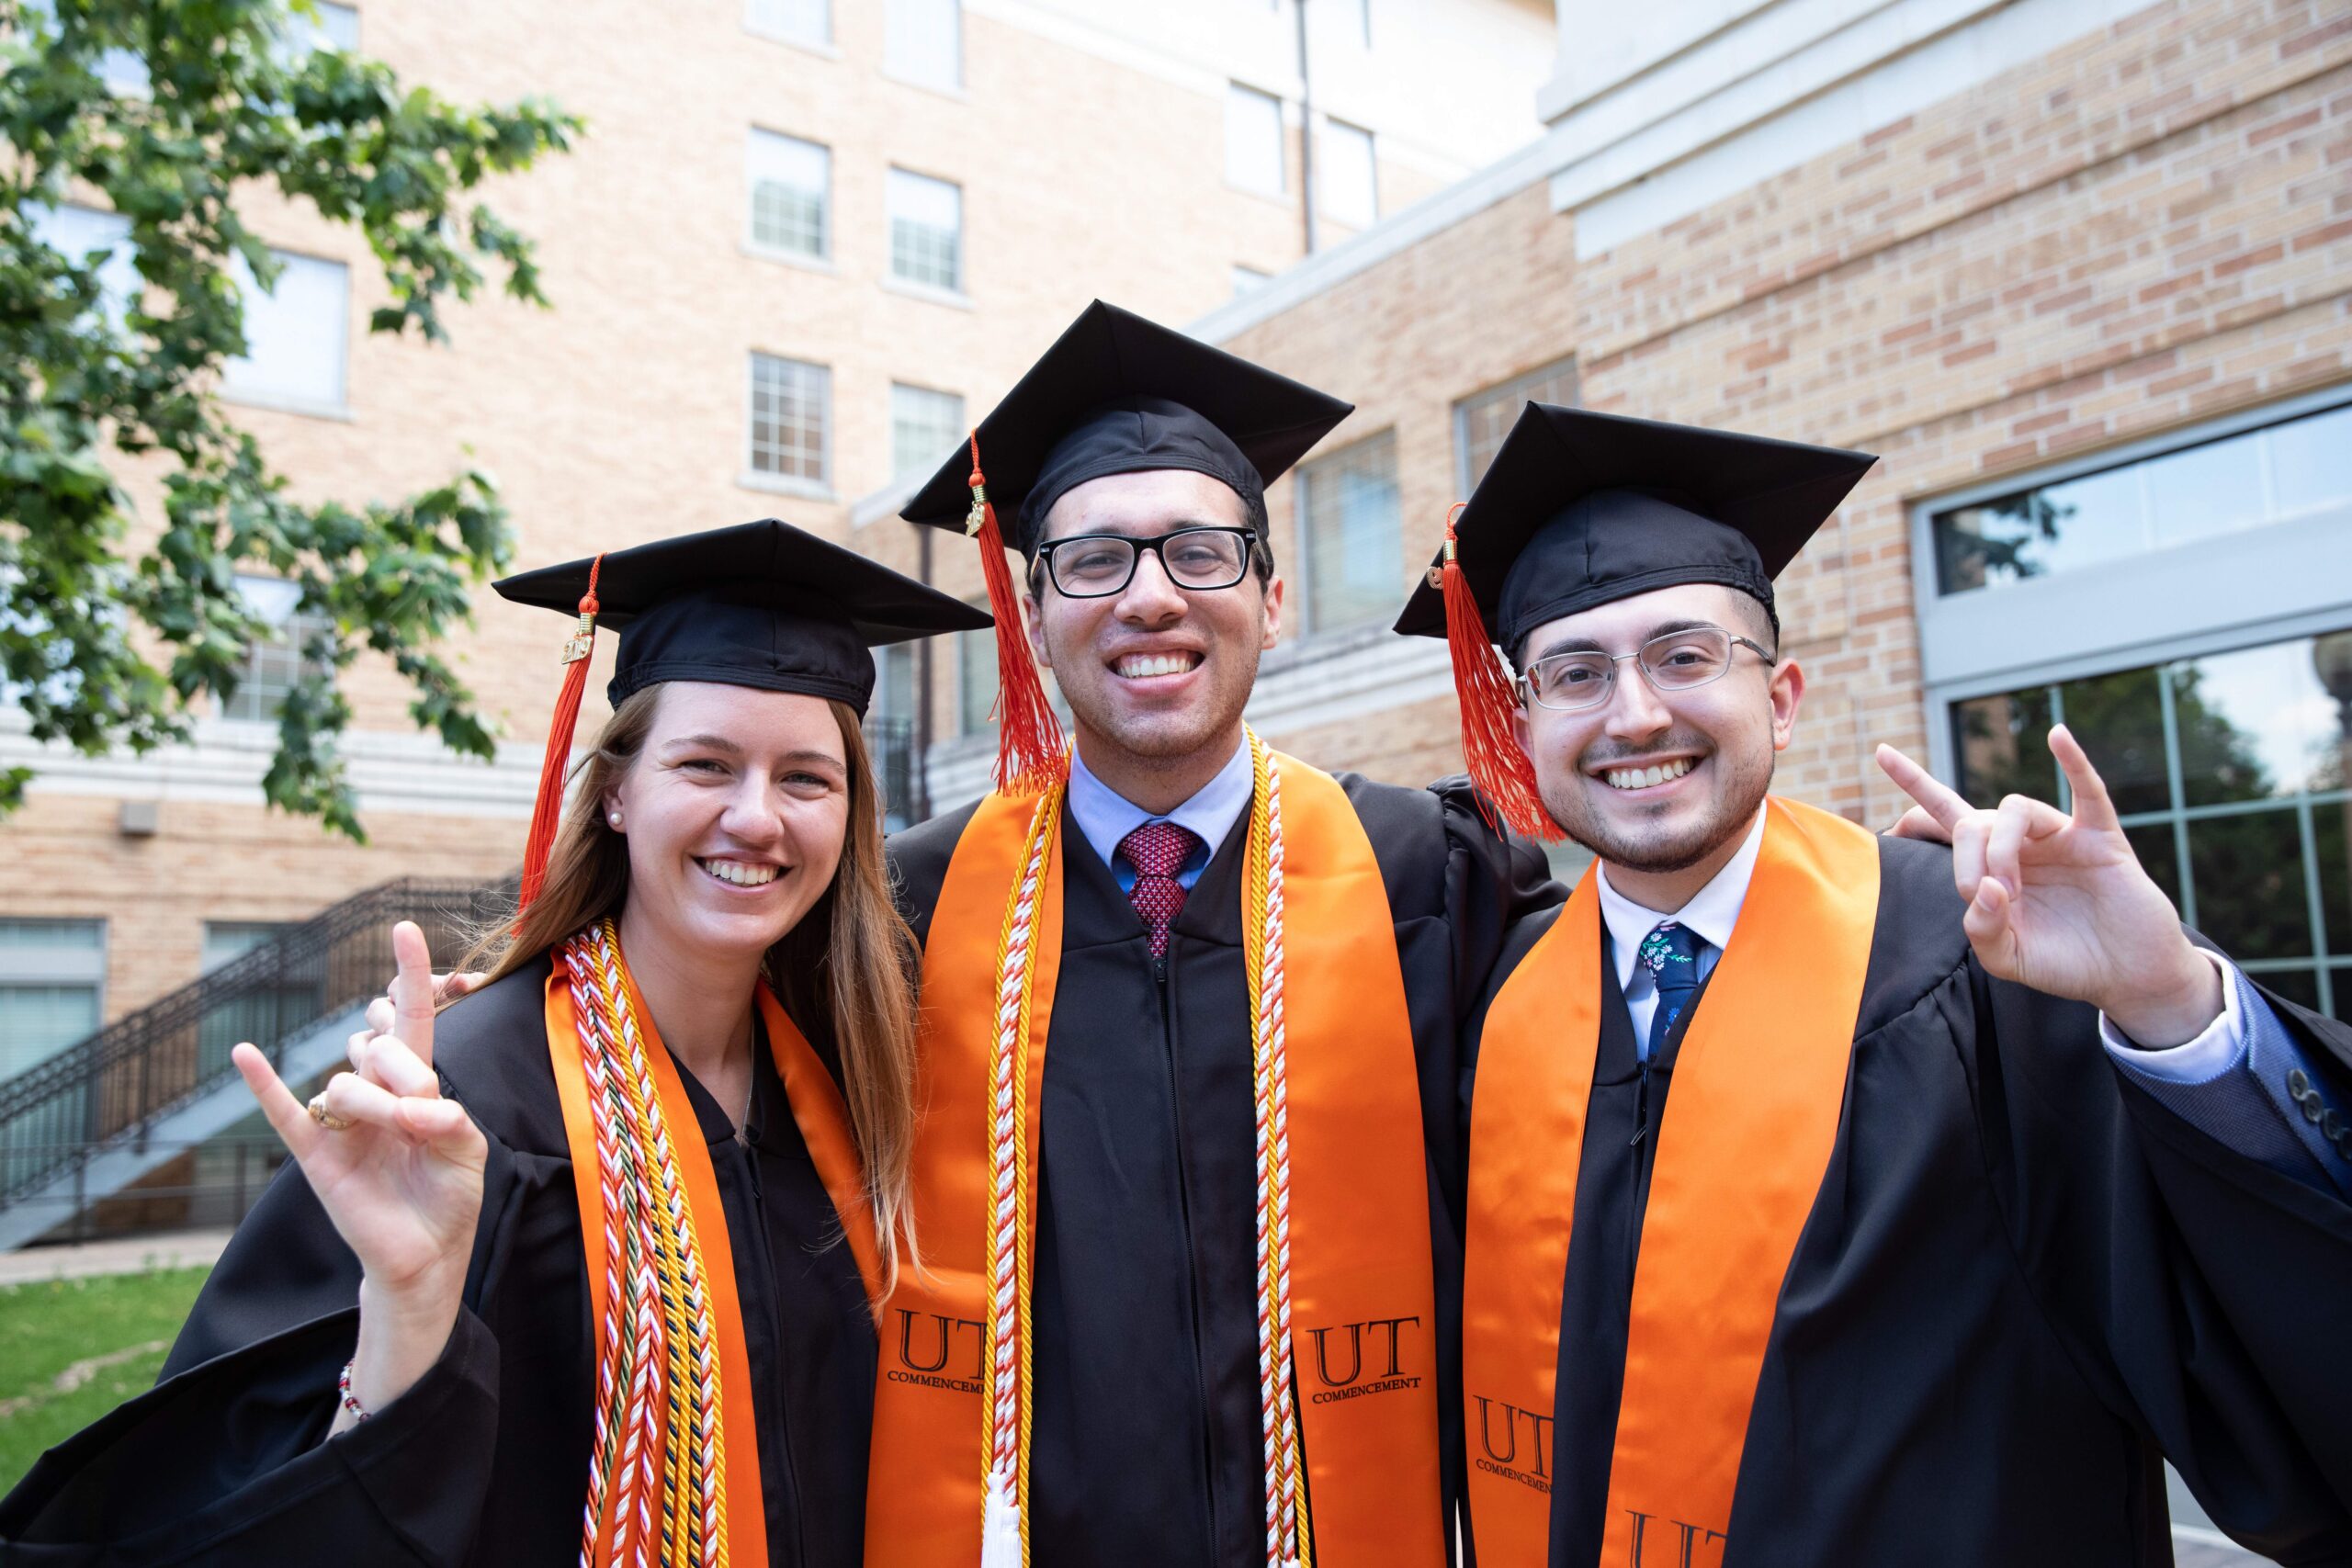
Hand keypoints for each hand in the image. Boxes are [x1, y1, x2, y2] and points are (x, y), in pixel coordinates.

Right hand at [235, 921, 486, 1422]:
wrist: (423, 1257)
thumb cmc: (449, 1198)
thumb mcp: (467, 1153)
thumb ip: (448, 1119)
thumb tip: (410, 1109)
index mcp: (418, 1084)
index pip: (412, 1019)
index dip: (410, 976)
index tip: (405, 928)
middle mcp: (377, 1093)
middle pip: (380, 1047)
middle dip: (404, 1071)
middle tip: (420, 1116)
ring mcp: (343, 1121)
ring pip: (347, 1082)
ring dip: (374, 1104)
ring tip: (397, 1136)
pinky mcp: (316, 1155)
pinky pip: (284, 1113)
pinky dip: (264, 1084)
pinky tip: (246, 1053)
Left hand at [1875, 727, 2223, 1046]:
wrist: (2127, 977)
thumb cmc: (2065, 964)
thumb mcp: (2007, 958)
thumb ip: (1981, 930)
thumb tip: (1986, 888)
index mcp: (1993, 867)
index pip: (1944, 816)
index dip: (1915, 786)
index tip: (1881, 753)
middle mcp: (2022, 845)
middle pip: (1972, 819)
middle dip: (1965, 856)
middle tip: (1984, 894)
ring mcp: (2061, 837)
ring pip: (2014, 809)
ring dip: (2001, 847)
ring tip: (2011, 889)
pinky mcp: (2101, 839)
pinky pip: (2087, 791)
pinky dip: (2073, 761)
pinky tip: (2057, 736)